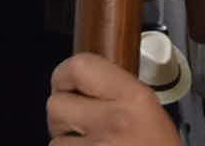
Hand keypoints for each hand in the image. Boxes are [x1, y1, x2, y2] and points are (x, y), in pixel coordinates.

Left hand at [48, 53, 180, 143]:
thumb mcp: (150, 115)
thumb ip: (118, 96)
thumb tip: (80, 86)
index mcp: (134, 99)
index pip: (79, 67)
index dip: (64, 75)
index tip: (66, 83)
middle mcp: (113, 122)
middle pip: (56, 105)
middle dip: (62, 118)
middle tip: (79, 127)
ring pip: (54, 143)